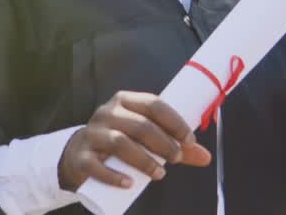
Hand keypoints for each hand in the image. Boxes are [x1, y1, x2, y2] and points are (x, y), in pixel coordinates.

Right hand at [58, 91, 211, 191]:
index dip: (174, 121)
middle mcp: (106, 113)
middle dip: (163, 143)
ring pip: (120, 143)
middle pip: (139, 125)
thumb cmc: (120, 140)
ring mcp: (91, 134)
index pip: (153, 104)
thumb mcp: (143, 136)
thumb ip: (173, 144)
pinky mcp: (81, 157)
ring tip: (160, 174)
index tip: (190, 140)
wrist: (79, 152)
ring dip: (144, 160)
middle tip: (177, 159)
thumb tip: (205, 156)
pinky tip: (129, 184)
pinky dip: (113, 176)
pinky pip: (96, 166)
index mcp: (124, 101)